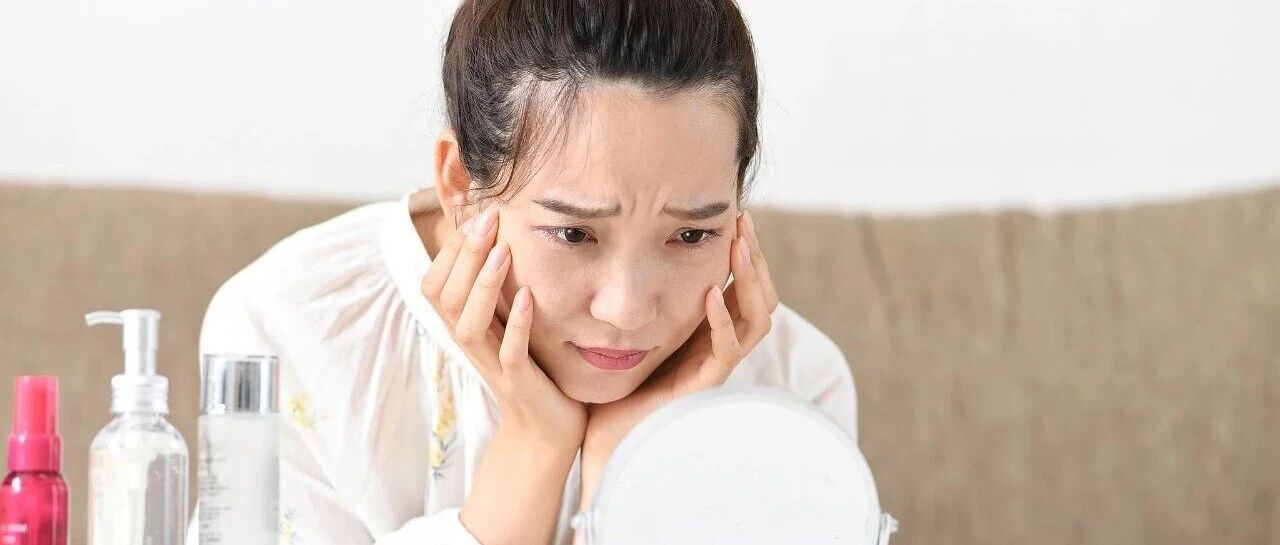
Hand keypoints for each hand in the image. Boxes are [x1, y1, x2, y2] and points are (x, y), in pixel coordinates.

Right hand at [421, 206, 586, 544]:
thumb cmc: (532, 368)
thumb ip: (499, 290)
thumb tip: (499, 236)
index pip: (435, 284)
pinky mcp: (519, 384)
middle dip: (464, 255)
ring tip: (501, 251)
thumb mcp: (509, 323)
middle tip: (488, 217)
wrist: (546, 430)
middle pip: (446, 297)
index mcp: (464, 327)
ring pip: (469, 325)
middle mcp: (470, 345)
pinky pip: (510, 354)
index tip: (474, 213)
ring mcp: (492, 365)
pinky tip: (529, 297)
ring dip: (483, 286)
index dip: (449, 250)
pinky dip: (517, 325)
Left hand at [578, 211, 778, 507]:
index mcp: (705, 329)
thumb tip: (620, 234)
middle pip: (760, 296)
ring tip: (739, 246)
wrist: (601, 436)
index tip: (734, 214)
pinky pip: (727, 351)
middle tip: (744, 219)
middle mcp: (718, 346)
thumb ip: (634, 289)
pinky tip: (712, 293)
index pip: (743, 285)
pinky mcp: (704, 387)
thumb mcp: (626, 323)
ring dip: (751, 279)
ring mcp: (715, 367)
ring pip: (757, 319)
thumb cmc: (608, 381)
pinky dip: (722, 320)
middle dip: (755, 256)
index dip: (744, 251)